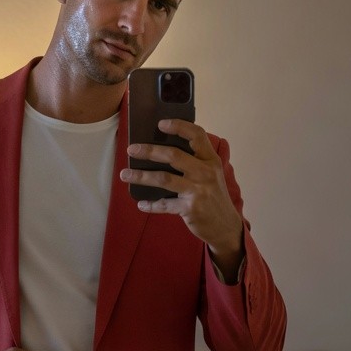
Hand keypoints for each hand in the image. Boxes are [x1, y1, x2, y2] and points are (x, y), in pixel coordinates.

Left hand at [121, 120, 244, 278]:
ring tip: (124, 174)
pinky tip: (141, 204)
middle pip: (173, 155)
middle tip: (131, 150)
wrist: (225, 226)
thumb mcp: (212, 174)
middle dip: (149, 151)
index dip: (179, 126)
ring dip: (141, 176)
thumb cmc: (214, 196)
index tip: (161, 124)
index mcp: (211, 160)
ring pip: (164, 178)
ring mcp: (197, 191)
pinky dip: (151, 205)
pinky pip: (164, 204)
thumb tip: (163, 150)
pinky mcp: (190, 209)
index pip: (197, 135)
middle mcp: (205, 172)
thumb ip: (196, 161)